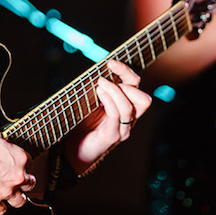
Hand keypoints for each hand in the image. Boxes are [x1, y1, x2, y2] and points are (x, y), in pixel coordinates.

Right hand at [0, 129, 34, 214]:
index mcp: (18, 158)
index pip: (29, 162)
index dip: (22, 164)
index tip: (17, 164)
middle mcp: (16, 176)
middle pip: (30, 183)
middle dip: (25, 182)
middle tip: (19, 181)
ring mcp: (5, 191)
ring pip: (20, 200)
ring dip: (16, 198)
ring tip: (12, 196)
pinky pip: (0, 210)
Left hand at [63, 60, 151, 174]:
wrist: (72, 152)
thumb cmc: (81, 127)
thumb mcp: (92, 103)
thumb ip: (100, 90)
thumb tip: (98, 70)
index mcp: (127, 109)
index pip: (137, 88)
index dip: (127, 72)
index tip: (111, 62)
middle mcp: (129, 120)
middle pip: (143, 98)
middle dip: (127, 82)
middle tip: (105, 78)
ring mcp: (122, 130)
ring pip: (131, 107)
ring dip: (115, 91)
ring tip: (100, 84)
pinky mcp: (111, 137)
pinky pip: (117, 116)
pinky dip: (110, 102)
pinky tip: (100, 94)